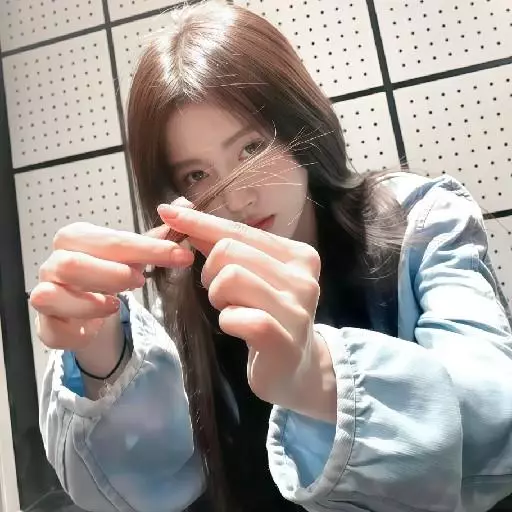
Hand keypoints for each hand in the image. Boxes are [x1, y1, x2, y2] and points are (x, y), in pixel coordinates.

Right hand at [30, 220, 193, 352]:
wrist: (86, 311)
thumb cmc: (107, 275)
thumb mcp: (133, 255)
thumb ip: (157, 235)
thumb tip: (185, 202)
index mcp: (76, 238)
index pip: (110, 240)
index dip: (148, 248)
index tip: (180, 255)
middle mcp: (54, 263)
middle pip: (73, 263)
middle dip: (113, 272)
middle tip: (141, 280)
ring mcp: (45, 294)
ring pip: (53, 293)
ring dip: (91, 300)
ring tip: (119, 301)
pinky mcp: (47, 325)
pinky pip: (54, 326)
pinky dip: (80, 324)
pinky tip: (103, 315)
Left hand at [158, 203, 335, 421]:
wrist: (298, 368)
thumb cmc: (269, 316)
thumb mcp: (253, 276)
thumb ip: (224, 245)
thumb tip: (182, 210)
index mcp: (298, 255)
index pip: (240, 230)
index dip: (200, 222)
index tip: (167, 211)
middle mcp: (303, 277)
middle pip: (229, 250)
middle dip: (210, 272)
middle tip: (222, 293)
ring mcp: (296, 309)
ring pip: (230, 277)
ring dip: (218, 296)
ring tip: (232, 309)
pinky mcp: (282, 340)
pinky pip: (234, 316)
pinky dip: (227, 321)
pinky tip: (239, 327)